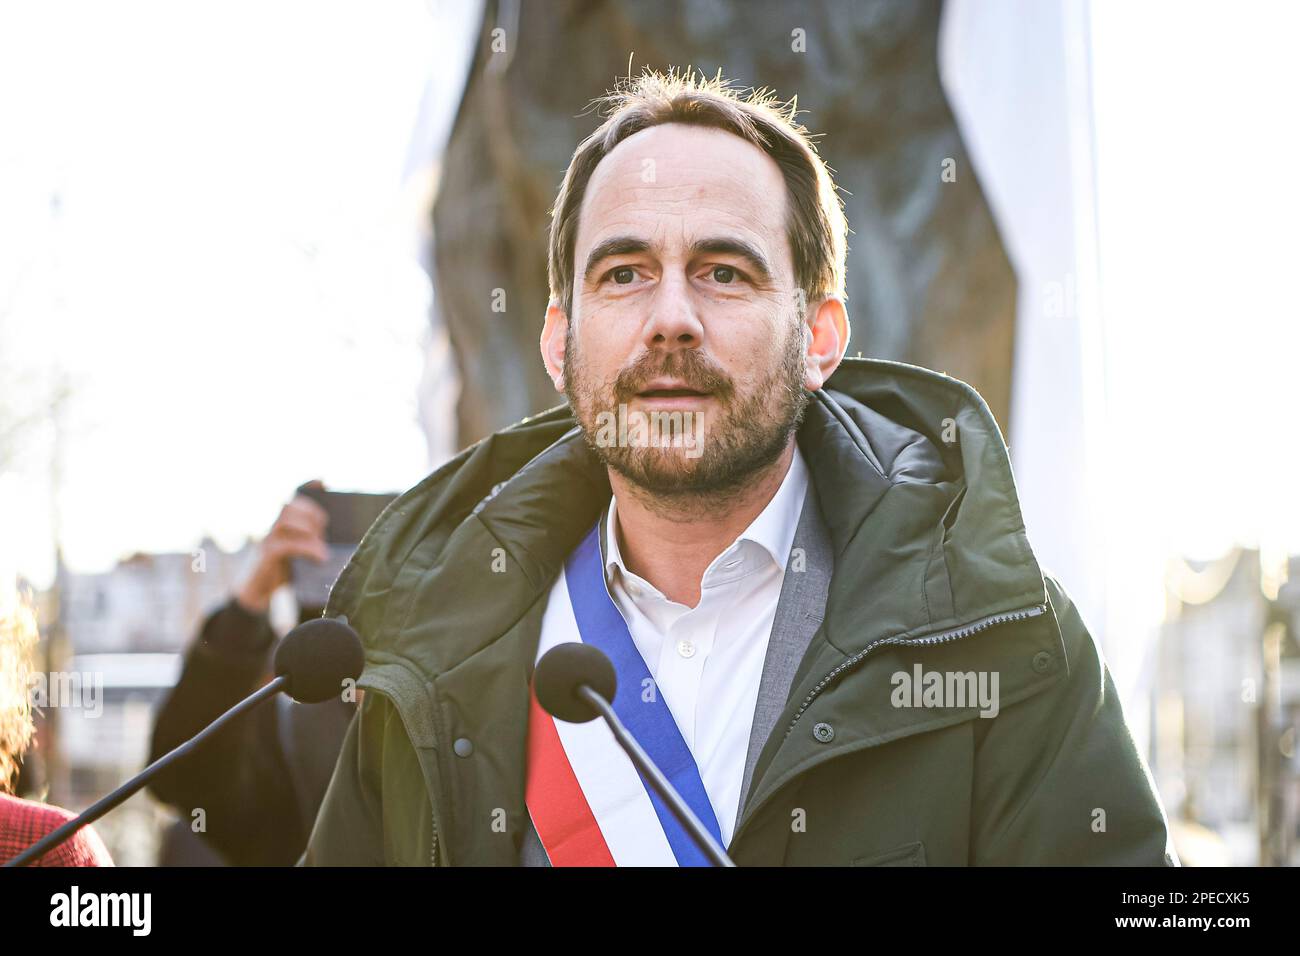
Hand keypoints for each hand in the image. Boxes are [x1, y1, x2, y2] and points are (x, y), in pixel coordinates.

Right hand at [236, 488, 329, 613]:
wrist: (256, 593)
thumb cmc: (280, 571)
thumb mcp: (299, 553)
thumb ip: (312, 542)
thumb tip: (335, 540)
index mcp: (281, 523)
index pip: (292, 497)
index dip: (306, 486)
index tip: (324, 480)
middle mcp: (271, 527)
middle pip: (288, 505)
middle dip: (310, 512)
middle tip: (324, 527)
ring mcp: (266, 540)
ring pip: (284, 520)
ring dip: (307, 528)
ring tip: (321, 543)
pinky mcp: (266, 556)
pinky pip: (285, 545)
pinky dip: (306, 548)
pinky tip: (320, 557)